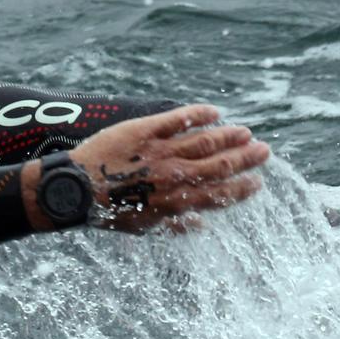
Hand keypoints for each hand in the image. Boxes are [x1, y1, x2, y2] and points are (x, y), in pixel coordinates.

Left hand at [68, 104, 269, 232]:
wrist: (75, 191)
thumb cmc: (108, 213)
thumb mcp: (143, 227)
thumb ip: (174, 225)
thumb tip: (201, 226)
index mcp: (175, 202)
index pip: (219, 194)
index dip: (242, 188)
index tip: (258, 181)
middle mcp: (173, 177)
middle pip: (219, 165)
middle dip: (245, 159)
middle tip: (264, 151)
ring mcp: (160, 152)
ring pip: (204, 141)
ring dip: (229, 136)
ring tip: (245, 133)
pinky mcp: (144, 131)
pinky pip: (177, 120)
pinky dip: (198, 115)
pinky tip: (214, 111)